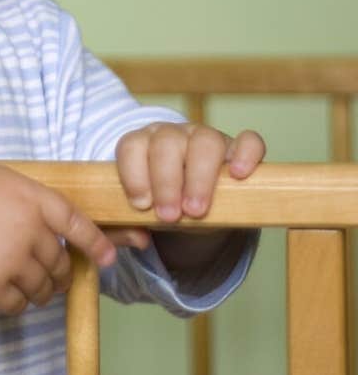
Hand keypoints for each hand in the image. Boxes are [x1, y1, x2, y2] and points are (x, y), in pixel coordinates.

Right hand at [0, 161, 117, 315]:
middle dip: (60, 273)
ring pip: (44, 288)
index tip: (108, 259)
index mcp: (31, 198)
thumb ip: (28, 197)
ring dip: (41, 291)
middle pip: (60, 261)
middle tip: (53, 276)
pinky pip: (19, 304)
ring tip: (27, 285)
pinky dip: (16, 302)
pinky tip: (1, 290)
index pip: (76, 223)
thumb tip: (52, 223)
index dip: (96, 243)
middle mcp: (28, 229)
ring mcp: (12, 260)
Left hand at [115, 122, 265, 225]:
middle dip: (166, 181)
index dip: (134, 174)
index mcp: (144, 145)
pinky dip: (245, 154)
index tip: (140, 205)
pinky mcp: (239, 149)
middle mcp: (175, 135)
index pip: (132, 145)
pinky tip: (238, 175)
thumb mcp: (139, 216)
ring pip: (205, 140)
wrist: (193, 208)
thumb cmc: (160, 206)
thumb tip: (139, 239)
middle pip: (168, 142)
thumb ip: (127, 228)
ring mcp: (208, 138)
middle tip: (168, 216)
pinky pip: (248, 141)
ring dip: (199, 177)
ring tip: (195, 211)